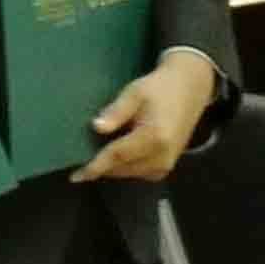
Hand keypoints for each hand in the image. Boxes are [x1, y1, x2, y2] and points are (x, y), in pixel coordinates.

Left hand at [76, 46, 219, 183]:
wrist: (189, 90)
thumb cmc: (159, 88)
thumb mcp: (135, 93)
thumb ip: (116, 112)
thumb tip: (96, 128)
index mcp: (154, 137)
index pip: (117, 156)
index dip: (94, 166)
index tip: (75, 175)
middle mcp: (161, 156)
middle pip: (121, 168)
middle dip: (100, 166)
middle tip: (80, 157)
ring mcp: (166, 165)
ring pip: (128, 173)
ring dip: (111, 167)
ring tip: (94, 154)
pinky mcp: (166, 167)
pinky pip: (137, 172)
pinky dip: (124, 166)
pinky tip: (115, 153)